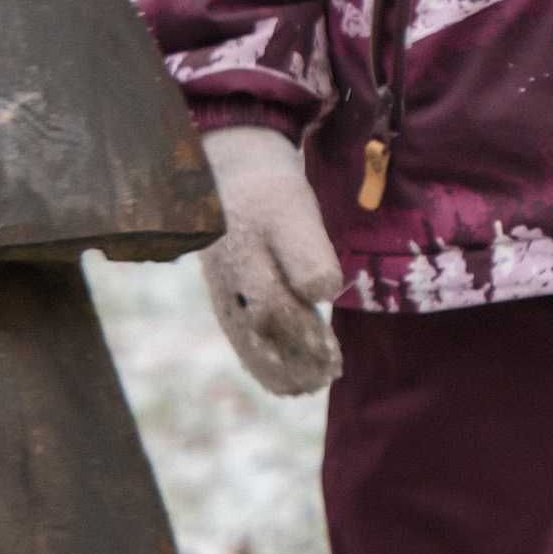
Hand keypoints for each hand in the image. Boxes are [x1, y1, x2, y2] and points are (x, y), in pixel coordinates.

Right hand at [199, 127, 343, 393]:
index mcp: (244, 259)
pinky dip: (258, 358)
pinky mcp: (222, 293)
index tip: (332, 358)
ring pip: (245, 338)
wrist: (232, 166)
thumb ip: (306, 252)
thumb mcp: (294, 210)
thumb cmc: (270, 189)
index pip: (274, 311)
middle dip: (293, 361)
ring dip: (275, 367)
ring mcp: (220, 289)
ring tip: (306, 387)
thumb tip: (321, 294)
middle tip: (325, 379)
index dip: (304, 339)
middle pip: (259, 333)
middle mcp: (227, 280)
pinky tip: (280, 375)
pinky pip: (237, 333)